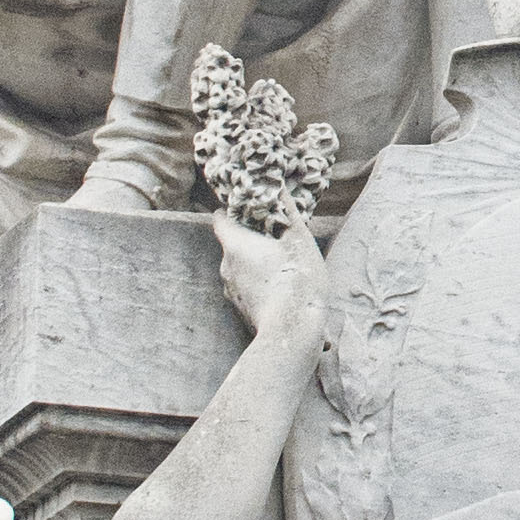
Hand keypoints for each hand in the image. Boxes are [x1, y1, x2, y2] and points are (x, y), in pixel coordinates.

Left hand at [210, 213, 328, 341]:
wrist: (291, 333)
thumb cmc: (297, 282)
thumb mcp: (300, 240)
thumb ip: (288, 211)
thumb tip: (279, 186)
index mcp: (234, 245)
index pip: (220, 219)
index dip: (232, 210)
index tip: (250, 207)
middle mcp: (225, 267)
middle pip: (232, 243)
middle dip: (251, 237)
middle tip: (275, 234)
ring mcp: (231, 291)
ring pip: (240, 267)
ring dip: (256, 262)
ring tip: (283, 263)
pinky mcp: (240, 309)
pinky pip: (247, 287)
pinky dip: (259, 282)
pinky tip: (282, 286)